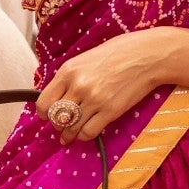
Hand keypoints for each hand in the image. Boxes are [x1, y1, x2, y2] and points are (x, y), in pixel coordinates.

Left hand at [36, 29, 178, 143]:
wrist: (145, 55)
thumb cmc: (117, 52)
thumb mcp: (85, 58)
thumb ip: (70, 76)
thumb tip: (58, 94)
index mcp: (69, 70)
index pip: (44, 101)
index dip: (44, 112)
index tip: (46, 115)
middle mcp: (78, 86)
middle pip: (57, 117)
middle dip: (57, 124)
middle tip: (60, 126)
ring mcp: (94, 100)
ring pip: (71, 128)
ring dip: (69, 134)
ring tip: (69, 136)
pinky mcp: (110, 111)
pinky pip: (89, 132)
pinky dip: (84, 136)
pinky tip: (84, 133)